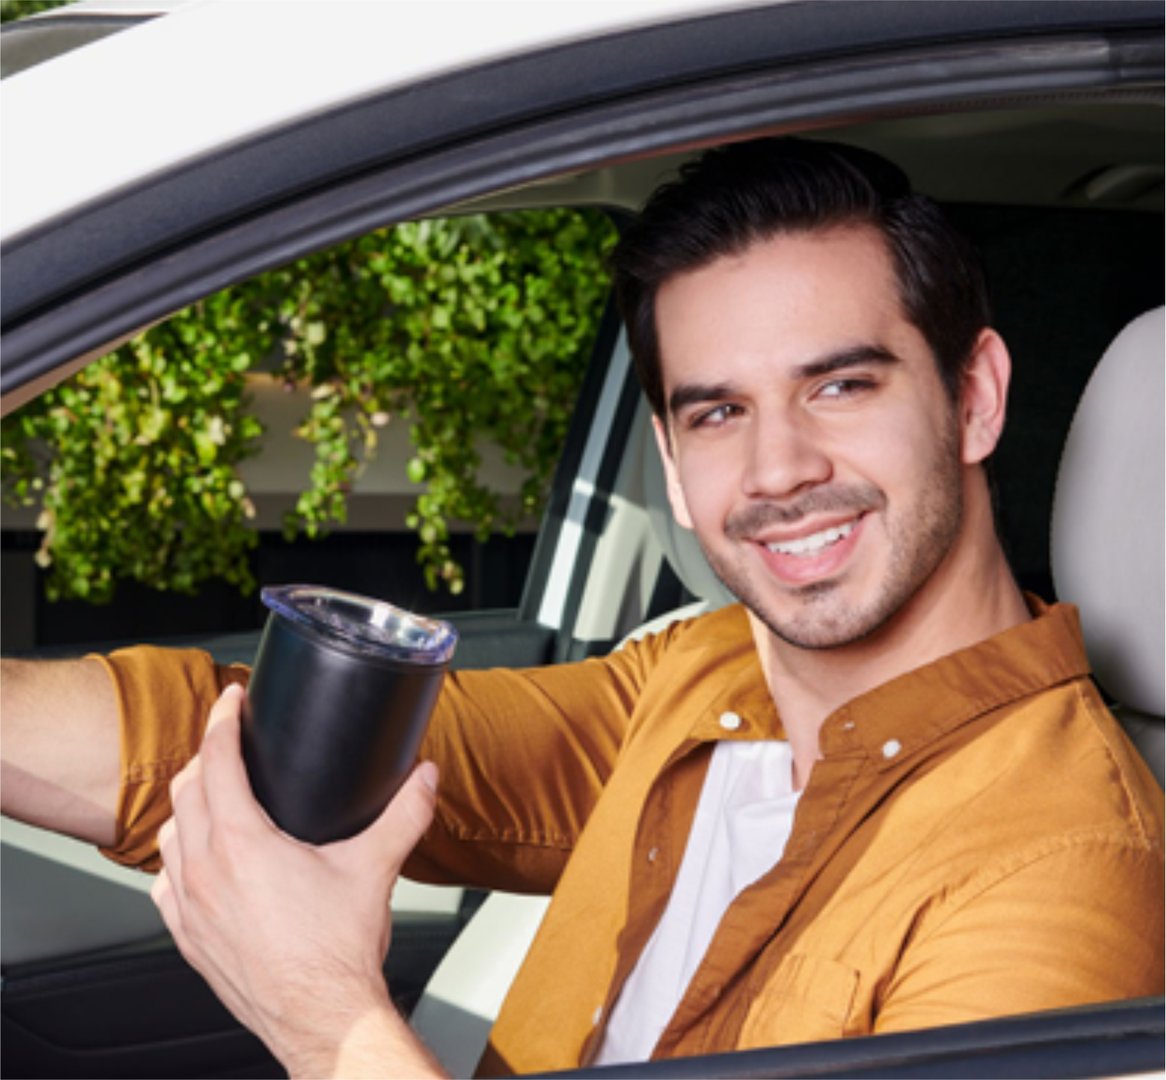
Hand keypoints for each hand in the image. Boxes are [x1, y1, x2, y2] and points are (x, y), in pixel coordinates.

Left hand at [151, 684, 444, 1077]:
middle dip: (208, 756)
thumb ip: (405, 813)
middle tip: (230, 741)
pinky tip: (199, 861)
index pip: (218, 761)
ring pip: (170, 835)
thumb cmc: (337, 952)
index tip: (231, 700)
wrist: (322, 1020)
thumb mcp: (376, 867)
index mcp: (242, 844)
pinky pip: (165, 883)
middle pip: (187, 791)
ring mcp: (189, 908)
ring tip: (213, 794)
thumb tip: (424, 776)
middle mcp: (204, 871)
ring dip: (189, 806)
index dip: (223, 721)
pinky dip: (179, 858)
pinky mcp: (188, 938)